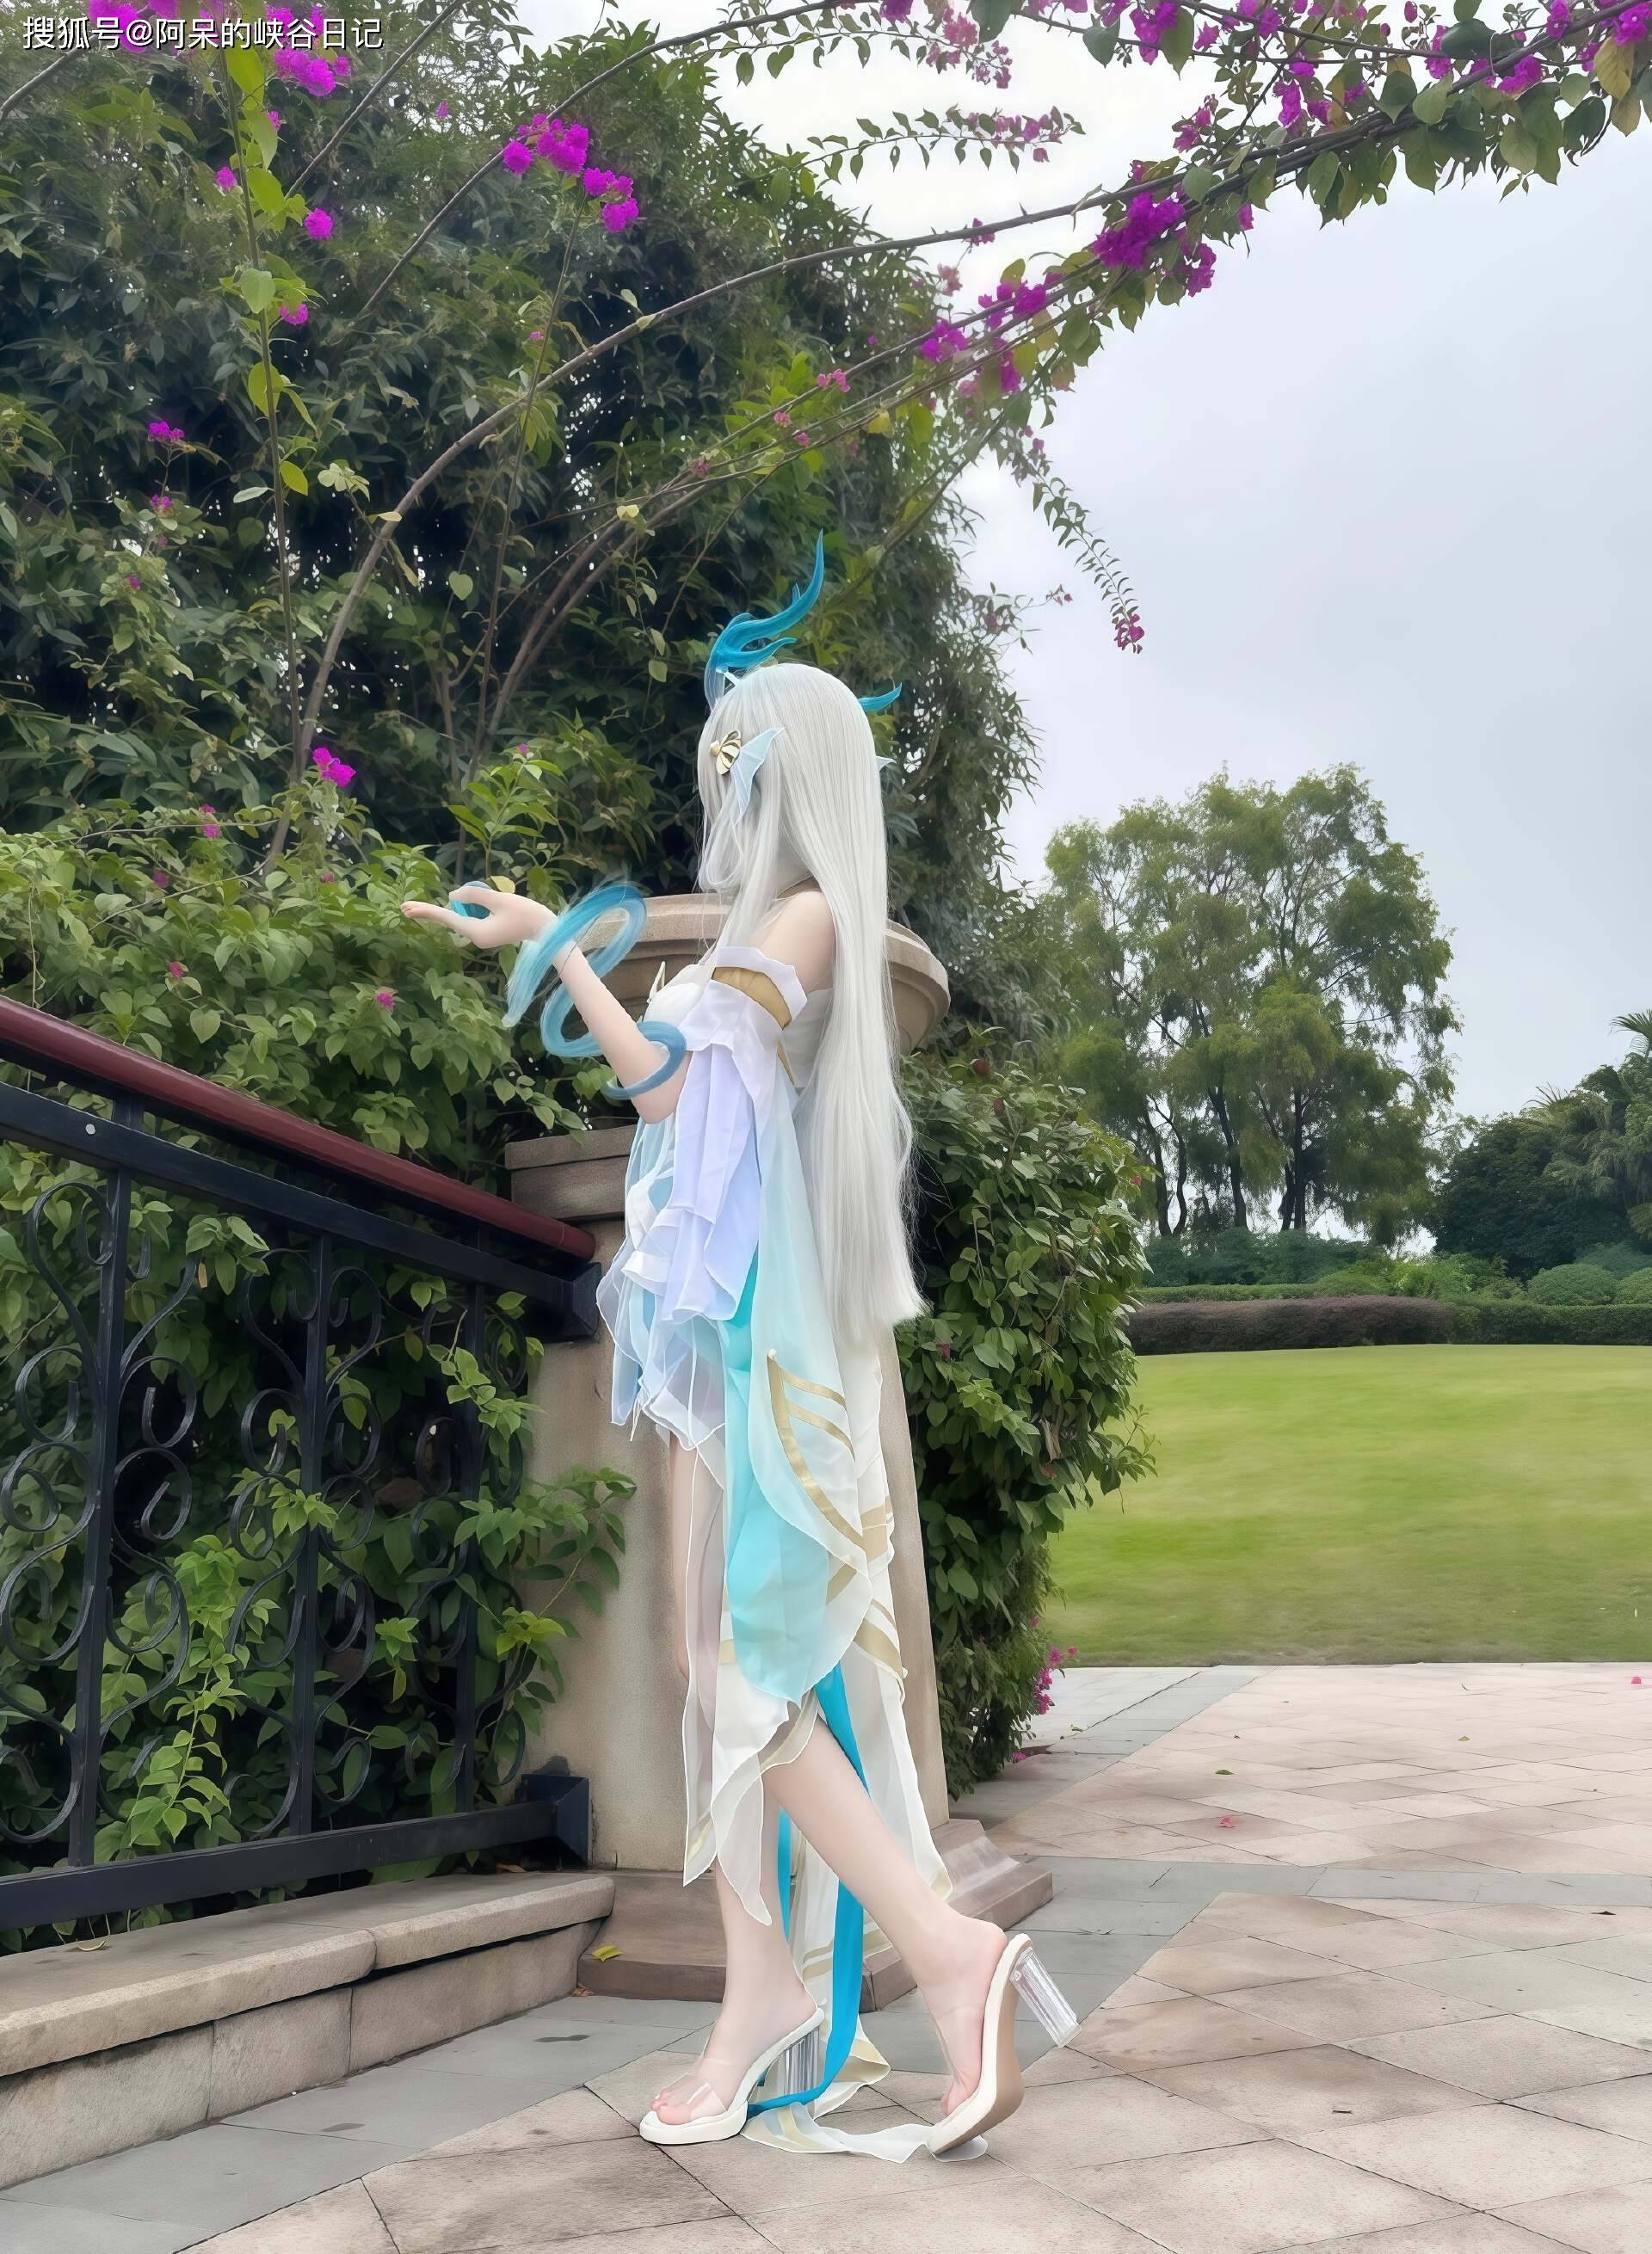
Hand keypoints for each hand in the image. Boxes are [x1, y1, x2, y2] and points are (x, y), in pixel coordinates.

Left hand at [401, 883, 556, 951]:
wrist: (548, 931)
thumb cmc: (527, 914)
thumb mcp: (499, 899)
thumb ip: (474, 896)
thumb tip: (451, 896)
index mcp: (476, 931)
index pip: (446, 918)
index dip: (426, 910)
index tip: (406, 908)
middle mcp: (475, 937)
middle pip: (450, 919)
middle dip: (430, 912)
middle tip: (403, 906)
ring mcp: (482, 936)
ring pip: (462, 917)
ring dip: (458, 907)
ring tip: (471, 900)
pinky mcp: (489, 933)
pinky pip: (472, 918)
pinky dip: (469, 909)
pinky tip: (478, 903)